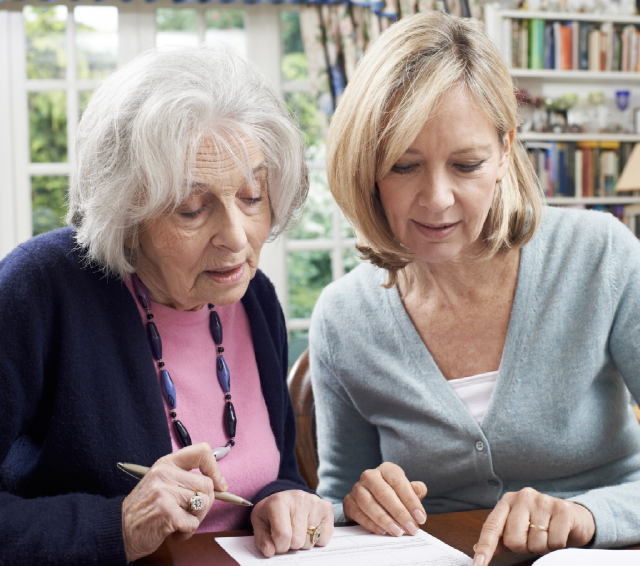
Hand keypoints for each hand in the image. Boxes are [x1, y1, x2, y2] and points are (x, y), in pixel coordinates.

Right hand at [121, 443, 226, 561]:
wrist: (118, 530)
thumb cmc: (144, 509)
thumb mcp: (161, 483)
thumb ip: (185, 479)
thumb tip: (220, 484)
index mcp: (166, 463)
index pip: (201, 451)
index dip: (215, 469)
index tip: (219, 484)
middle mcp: (165, 474)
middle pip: (207, 484)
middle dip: (205, 504)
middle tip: (189, 513)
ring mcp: (165, 492)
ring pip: (203, 504)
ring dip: (195, 520)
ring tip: (179, 522)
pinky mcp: (166, 512)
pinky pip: (193, 523)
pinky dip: (186, 533)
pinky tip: (172, 532)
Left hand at [252, 490, 333, 556]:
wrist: (285, 499)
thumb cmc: (272, 513)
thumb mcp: (260, 523)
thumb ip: (262, 540)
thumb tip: (270, 551)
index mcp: (278, 502)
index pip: (282, 535)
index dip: (279, 547)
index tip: (276, 543)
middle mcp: (298, 498)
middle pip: (298, 540)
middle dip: (291, 544)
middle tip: (287, 535)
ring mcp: (314, 502)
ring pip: (311, 540)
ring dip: (303, 542)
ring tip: (297, 530)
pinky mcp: (326, 508)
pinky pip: (324, 538)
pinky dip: (316, 539)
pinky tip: (309, 529)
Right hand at [343, 462, 426, 536]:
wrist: (371, 500)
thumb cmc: (393, 494)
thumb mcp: (406, 490)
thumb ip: (415, 490)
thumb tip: (419, 489)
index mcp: (386, 469)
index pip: (398, 482)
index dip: (411, 501)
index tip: (421, 518)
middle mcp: (369, 476)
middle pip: (383, 492)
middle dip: (399, 512)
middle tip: (410, 528)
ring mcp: (357, 488)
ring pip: (368, 503)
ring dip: (384, 519)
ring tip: (397, 532)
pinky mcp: (349, 502)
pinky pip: (357, 513)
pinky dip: (370, 523)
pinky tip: (382, 531)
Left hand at [473, 488, 595, 565]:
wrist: (574, 517)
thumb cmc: (541, 524)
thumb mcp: (518, 527)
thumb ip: (500, 538)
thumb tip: (477, 549)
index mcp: (507, 501)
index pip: (492, 526)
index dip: (485, 547)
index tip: (478, 565)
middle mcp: (523, 497)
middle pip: (514, 539)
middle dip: (524, 547)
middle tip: (533, 539)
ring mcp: (543, 501)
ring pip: (535, 543)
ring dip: (542, 547)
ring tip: (547, 536)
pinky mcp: (562, 509)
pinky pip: (554, 542)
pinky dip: (557, 546)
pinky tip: (559, 535)